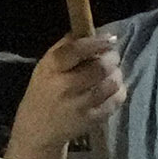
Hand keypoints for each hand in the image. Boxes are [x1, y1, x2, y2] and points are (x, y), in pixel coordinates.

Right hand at [1, 38, 124, 158]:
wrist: (38, 128)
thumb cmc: (45, 90)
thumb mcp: (46, 66)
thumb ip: (66, 46)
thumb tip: (90, 29)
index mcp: (52, 68)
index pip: (77, 50)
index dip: (97, 43)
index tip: (110, 39)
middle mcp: (65, 87)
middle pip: (101, 67)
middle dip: (112, 58)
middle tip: (112, 57)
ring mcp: (79, 105)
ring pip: (112, 83)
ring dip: (117, 74)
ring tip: (112, 73)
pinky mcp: (91, 120)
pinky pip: (116, 100)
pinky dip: (119, 91)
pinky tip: (111, 89)